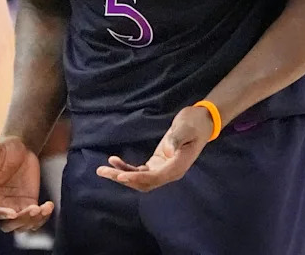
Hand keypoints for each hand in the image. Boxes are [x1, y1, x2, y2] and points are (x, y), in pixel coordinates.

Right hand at [0, 136, 53, 231]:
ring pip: (22, 226)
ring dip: (33, 221)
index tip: (12, 212)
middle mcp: (0, 204)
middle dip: (20, 221)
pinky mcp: (28, 204)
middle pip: (7, 225)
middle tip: (33, 208)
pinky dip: (43, 217)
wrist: (21, 147)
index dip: (0, 215)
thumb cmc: (5, 148)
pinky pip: (35, 219)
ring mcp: (15, 206)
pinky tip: (48, 206)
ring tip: (42, 208)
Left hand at [96, 105, 213, 191]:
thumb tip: (168, 151)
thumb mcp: (187, 127)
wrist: (201, 121)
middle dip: (123, 179)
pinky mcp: (157, 163)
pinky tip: (114, 161)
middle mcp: (169, 173)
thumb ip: (177, 138)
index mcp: (177, 167)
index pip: (154, 178)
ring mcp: (163, 169)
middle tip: (103, 172)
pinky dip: (127, 169)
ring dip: (121, 175)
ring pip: (140, 179)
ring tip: (102, 170)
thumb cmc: (194, 123)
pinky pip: (140, 171)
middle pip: (143, 183)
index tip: (120, 176)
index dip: (136, 178)